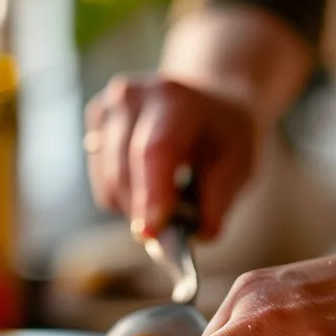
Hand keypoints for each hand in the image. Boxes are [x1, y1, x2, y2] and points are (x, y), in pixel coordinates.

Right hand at [84, 74, 257, 239]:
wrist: (208, 99)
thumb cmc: (225, 134)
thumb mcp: (239, 162)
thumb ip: (219, 198)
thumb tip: (200, 233)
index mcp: (176, 100)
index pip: (155, 151)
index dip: (150, 195)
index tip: (150, 234)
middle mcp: (133, 97)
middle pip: (124, 172)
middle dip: (144, 214)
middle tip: (172, 238)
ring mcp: (109, 109)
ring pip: (109, 185)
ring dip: (136, 208)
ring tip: (168, 198)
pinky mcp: (95, 125)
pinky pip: (103, 184)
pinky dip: (126, 197)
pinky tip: (149, 183)